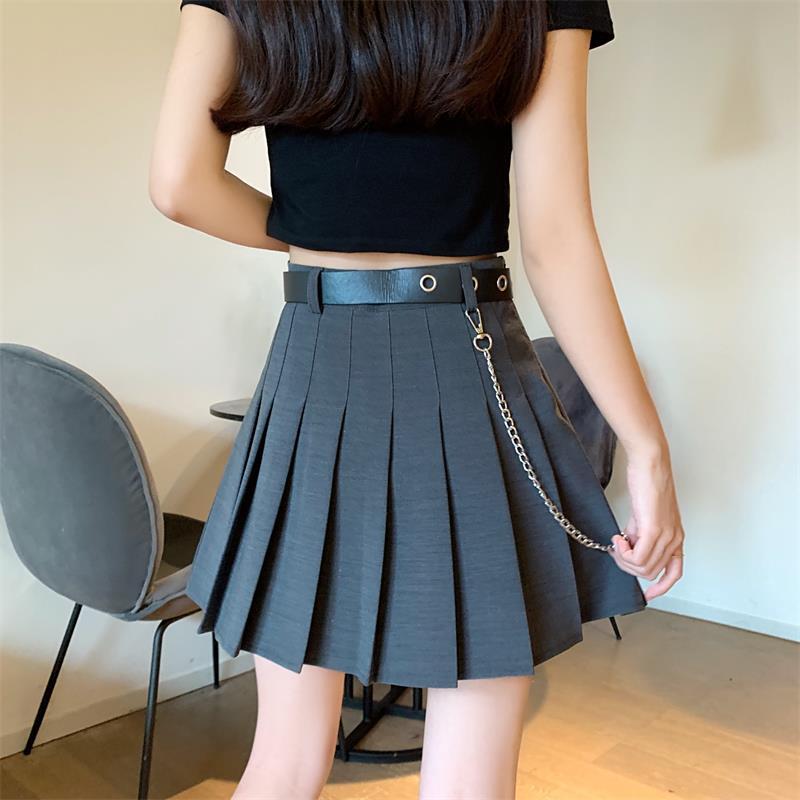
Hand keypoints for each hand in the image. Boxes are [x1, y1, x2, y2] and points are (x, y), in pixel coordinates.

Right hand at [607, 450, 684, 600]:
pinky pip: (638, 557)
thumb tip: (629, 547)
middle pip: (651, 572)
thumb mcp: (644, 516)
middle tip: (617, 549)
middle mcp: (674, 539)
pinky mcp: (654, 529)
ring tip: (617, 542)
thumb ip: (640, 534)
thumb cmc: (647, 482)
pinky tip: (618, 538)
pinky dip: (623, 553)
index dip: (661, 586)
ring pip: (643, 568)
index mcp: (675, 536)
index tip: (648, 593)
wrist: (650, 464)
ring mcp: (666, 535)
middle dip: (629, 566)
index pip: (674, 572)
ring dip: (624, 559)